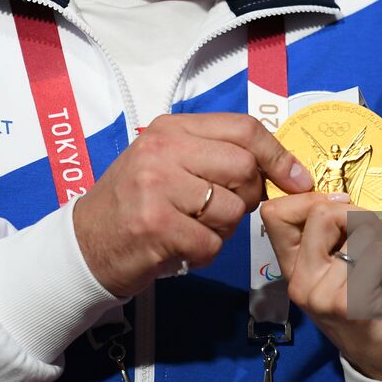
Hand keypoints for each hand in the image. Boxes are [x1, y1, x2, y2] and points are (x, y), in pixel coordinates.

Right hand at [73, 113, 313, 296]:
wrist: (84, 243)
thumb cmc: (135, 203)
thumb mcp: (167, 162)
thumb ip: (214, 155)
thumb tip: (281, 167)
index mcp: (171, 129)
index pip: (243, 129)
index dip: (278, 155)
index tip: (297, 179)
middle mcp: (162, 150)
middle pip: (244, 168)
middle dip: (247, 196)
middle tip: (224, 211)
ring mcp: (157, 187)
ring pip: (232, 209)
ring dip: (223, 229)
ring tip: (193, 229)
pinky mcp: (155, 226)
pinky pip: (212, 243)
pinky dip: (204, 253)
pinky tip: (181, 248)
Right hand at [261, 193, 381, 381]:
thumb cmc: (370, 302)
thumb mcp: (341, 265)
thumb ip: (332, 233)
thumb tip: (337, 198)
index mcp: (294, 267)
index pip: (275, 213)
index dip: (309, 199)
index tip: (338, 210)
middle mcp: (300, 280)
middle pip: (320, 211)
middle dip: (356, 214)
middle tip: (373, 238)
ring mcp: (321, 294)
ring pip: (358, 230)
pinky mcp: (349, 303)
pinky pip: (378, 253)